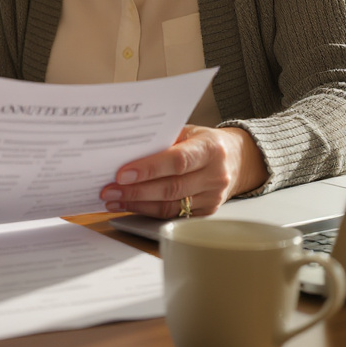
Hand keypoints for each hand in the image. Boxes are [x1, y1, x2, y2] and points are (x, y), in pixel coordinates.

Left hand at [100, 125, 267, 218]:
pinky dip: (148, 211)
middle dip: (135, 190)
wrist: (237, 160)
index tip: (122, 173)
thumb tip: (126, 149)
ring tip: (113, 199)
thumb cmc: (205, 142)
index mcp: (210, 149)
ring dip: (137, 204)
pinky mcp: (206, 213)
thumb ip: (163, 139)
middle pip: (170, 187)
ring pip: (170, 206)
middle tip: (109, 189)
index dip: (148, 168)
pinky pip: (173, 215)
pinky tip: (130, 205)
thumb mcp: (189, 131)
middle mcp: (215, 175)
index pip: (177, 161)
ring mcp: (212, 197)